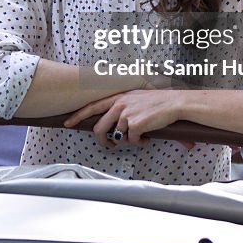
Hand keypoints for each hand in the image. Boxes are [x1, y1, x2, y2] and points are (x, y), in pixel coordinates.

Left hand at [64, 90, 181, 147]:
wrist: (175, 102)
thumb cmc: (159, 101)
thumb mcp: (137, 97)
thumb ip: (124, 106)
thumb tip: (116, 124)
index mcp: (118, 97)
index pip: (91, 106)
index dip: (78, 116)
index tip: (68, 122)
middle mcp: (119, 105)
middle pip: (99, 128)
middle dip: (102, 141)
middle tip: (109, 145)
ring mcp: (126, 115)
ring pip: (117, 137)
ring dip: (127, 142)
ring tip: (138, 137)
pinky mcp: (134, 125)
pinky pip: (132, 141)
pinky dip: (139, 143)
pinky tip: (147, 137)